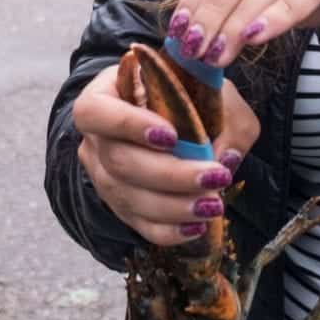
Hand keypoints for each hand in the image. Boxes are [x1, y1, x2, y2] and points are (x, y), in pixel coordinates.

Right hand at [74, 64, 259, 245]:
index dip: (126, 124)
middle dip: (170, 175)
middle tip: (215, 177)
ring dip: (174, 206)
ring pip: (128, 197)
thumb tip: (225, 157)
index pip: (94, 111)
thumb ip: (224, 114)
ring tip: (213, 205)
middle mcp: (96, 138)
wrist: (183, 118)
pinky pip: (138, 224)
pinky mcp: (121, 205)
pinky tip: (197, 226)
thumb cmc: (191, 95)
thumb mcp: (212, 90)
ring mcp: (104, 175)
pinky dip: (169, 230)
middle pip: (118, 161)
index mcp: (105, 95)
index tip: (171, 135)